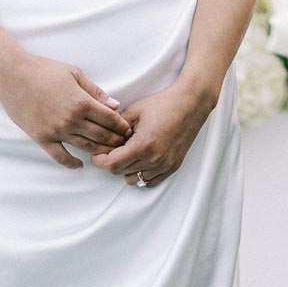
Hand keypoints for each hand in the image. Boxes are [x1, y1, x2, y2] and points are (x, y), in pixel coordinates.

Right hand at [0, 50, 133, 167]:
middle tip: (123, 144)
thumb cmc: (43, 70)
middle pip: (102, 136)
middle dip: (116, 141)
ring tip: (108, 153)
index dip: (122, 126)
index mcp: (82, 102)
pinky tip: (79, 164)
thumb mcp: (74, 74)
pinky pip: (61, 157)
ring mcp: (57, 131)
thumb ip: (95, 91)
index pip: (110, 119)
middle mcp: (72, 120)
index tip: (127, 129)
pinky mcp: (43, 138)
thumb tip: (115, 105)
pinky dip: (72, 163)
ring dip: (100, 152)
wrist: (12, 76)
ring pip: (86, 147)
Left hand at [89, 78, 217, 187]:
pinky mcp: (172, 167)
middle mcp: (154, 159)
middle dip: (112, 162)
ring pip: (134, 179)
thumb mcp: (134, 111)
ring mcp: (164, 165)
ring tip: (128, 153)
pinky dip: (141, 174)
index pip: (112, 165)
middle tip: (112, 149)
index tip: (97, 154)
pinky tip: (140, 161)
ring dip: (126, 169)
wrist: (190, 104)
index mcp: (142, 145)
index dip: (100, 160)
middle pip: (121, 172)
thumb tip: (104, 140)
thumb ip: (116, 128)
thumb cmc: (163, 104)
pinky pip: (150, 181)